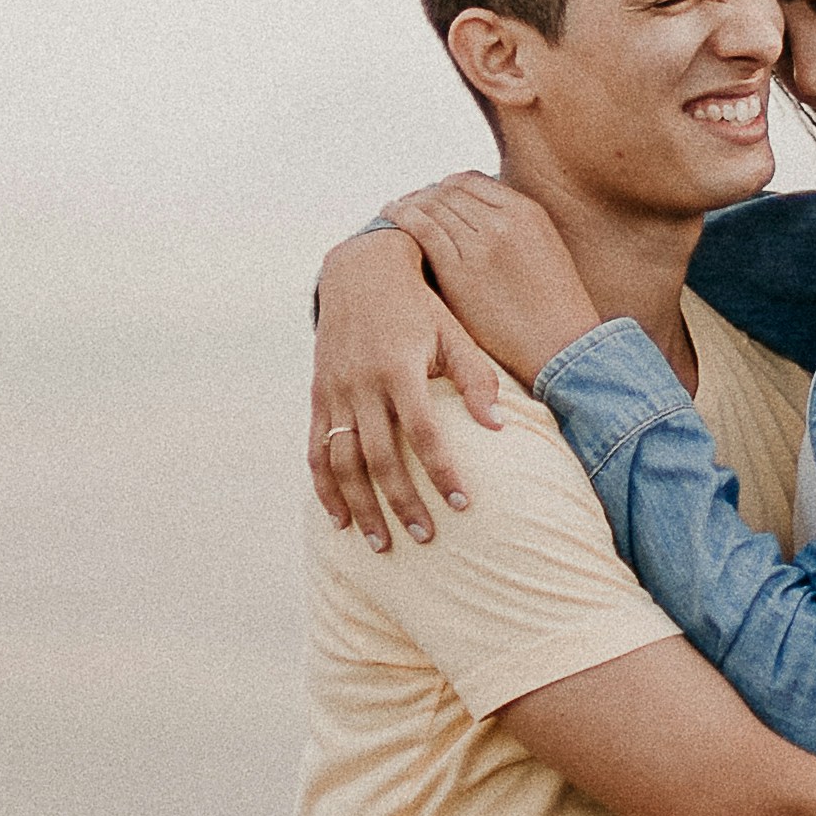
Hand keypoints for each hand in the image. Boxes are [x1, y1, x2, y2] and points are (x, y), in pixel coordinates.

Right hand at [309, 227, 510, 549]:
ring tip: (380, 543)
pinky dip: (325, 488)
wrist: (360, 272)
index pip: (422, 432)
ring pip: (342, 461)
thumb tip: (499, 429)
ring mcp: (335, 392)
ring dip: (360, 506)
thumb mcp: (454, 332)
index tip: (461, 504)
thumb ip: (476, 378)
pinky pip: (316, 450)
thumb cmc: (419, 306)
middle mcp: (362, 383)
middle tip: (424, 537)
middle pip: (379, 457)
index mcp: (399, 367)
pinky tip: (340, 520)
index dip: (442, 471)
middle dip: (401, 502)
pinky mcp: (319, 396)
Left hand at [383, 176, 611, 392]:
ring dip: (409, 203)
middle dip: (425, 194)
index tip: (432, 198)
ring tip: (392, 210)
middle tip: (407, 204)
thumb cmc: (553, 309)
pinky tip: (389, 217)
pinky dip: (401, 217)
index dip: (446, 187)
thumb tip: (481, 221)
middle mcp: (504, 220)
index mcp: (527, 211)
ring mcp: (481, 243)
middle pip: (449, 190)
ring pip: (433, 205)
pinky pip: (422, 229)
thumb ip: (514, 229)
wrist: (561, 345)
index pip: (472, 181)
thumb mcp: (544, 251)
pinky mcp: (460, 270)